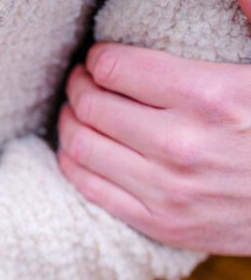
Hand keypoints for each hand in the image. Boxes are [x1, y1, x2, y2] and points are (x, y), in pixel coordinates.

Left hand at [56, 0, 250, 254]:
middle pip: (92, 105)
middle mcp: (182, 145)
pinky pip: (89, 187)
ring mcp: (168, 189)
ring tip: (76, 109)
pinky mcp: (159, 222)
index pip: (116, 69)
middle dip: (79, 86)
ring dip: (69, 121)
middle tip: (82, 79)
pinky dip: (73, 161)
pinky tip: (79, 146)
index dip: (99, 58)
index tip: (100, 56)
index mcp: (211, 97)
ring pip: (82, 146)